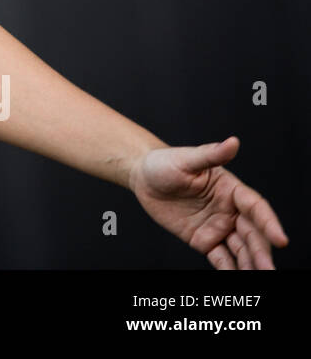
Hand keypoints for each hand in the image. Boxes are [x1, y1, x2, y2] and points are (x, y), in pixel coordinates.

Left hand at [128, 135, 288, 268]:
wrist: (142, 177)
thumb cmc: (165, 162)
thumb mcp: (186, 158)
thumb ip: (210, 154)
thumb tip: (233, 142)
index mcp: (231, 189)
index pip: (256, 208)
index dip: (269, 223)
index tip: (280, 239)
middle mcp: (229, 210)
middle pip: (252, 233)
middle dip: (261, 251)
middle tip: (268, 270)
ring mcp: (218, 226)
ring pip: (241, 249)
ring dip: (251, 264)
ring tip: (260, 278)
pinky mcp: (203, 240)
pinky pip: (221, 258)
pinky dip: (231, 269)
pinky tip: (239, 279)